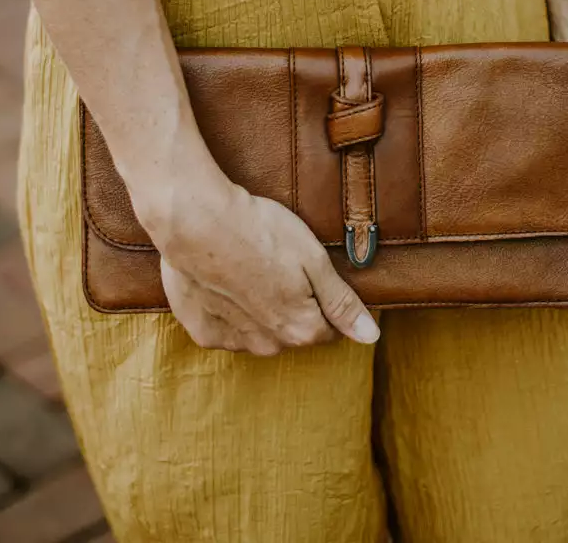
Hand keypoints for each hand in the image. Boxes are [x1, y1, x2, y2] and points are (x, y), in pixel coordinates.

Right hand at [139, 170, 380, 355]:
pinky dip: (228, 308)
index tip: (313, 273)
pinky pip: (226, 327)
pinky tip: (226, 278)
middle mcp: (268, 345)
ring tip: (251, 267)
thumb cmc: (260, 232)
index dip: (326, 300)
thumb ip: (342, 302)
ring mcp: (232, 340)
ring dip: (260, 308)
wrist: (196, 222)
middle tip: (280, 264)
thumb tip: (371, 336)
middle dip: (294, 304)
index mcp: (301, 329)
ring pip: (259, 331)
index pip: (329, 328)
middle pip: (293, 330)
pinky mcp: (201, 330)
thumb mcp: (314, 259)